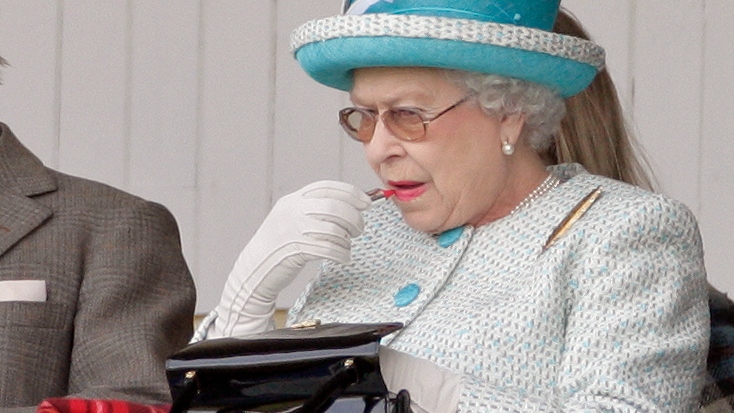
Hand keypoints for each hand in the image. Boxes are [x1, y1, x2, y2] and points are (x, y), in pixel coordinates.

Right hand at [208, 180, 370, 337]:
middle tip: (359, 229)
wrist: (254, 269)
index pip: (327, 188)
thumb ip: (314, 210)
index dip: (350, 193)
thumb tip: (350, 206)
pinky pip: (329, 249)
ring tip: (347, 245)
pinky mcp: (295, 250)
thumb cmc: (280, 245)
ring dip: (347, 239)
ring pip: (333, 229)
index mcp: (293, 200)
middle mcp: (292, 211)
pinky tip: (344, 257)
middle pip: (334, 207)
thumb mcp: (292, 219)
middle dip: (353, 217)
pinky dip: (342, 254)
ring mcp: (293, 230)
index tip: (367, 203)